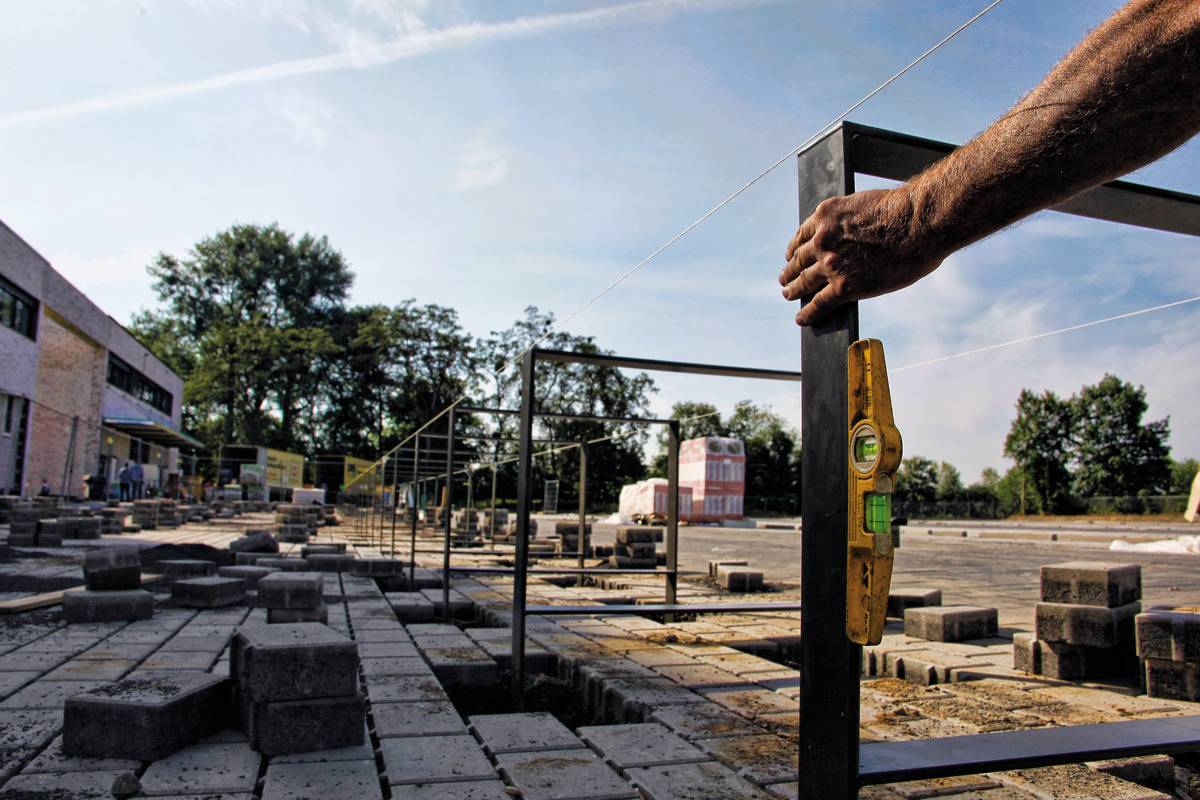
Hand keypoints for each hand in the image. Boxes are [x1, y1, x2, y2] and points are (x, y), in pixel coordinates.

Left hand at [779, 188, 946, 325]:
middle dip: (791, 270)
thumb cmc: (904, 210)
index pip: (802, 235)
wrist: (919, 223)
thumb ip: (850, 220)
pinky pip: (819, 303)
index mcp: (826, 215)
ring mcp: (831, 265)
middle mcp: (822, 239)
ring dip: (794, 290)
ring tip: (789, 295)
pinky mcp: (844, 287)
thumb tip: (855, 233)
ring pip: (804, 282)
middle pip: (799, 260)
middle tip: (784, 278)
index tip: (790, 255)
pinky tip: (801, 318)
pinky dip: (808, 313)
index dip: (795, 248)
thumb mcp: (864, 204)